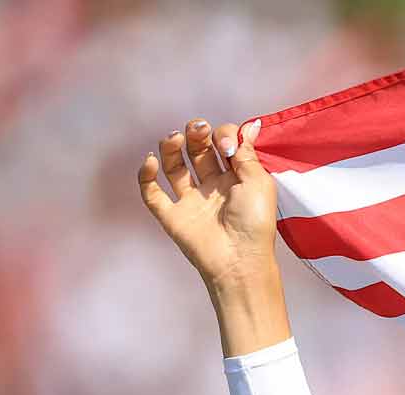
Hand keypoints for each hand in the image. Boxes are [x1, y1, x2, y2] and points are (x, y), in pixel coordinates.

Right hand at [137, 118, 290, 354]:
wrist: (240, 259)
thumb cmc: (255, 222)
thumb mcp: (259, 181)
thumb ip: (247, 153)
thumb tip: (250, 125)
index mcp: (235, 178)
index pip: (221, 145)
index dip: (222, 136)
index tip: (227, 146)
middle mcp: (212, 187)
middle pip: (197, 151)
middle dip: (195, 135)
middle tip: (197, 130)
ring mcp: (191, 201)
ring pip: (173, 167)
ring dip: (170, 148)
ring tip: (174, 138)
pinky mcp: (172, 216)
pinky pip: (152, 194)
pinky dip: (146, 176)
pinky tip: (151, 161)